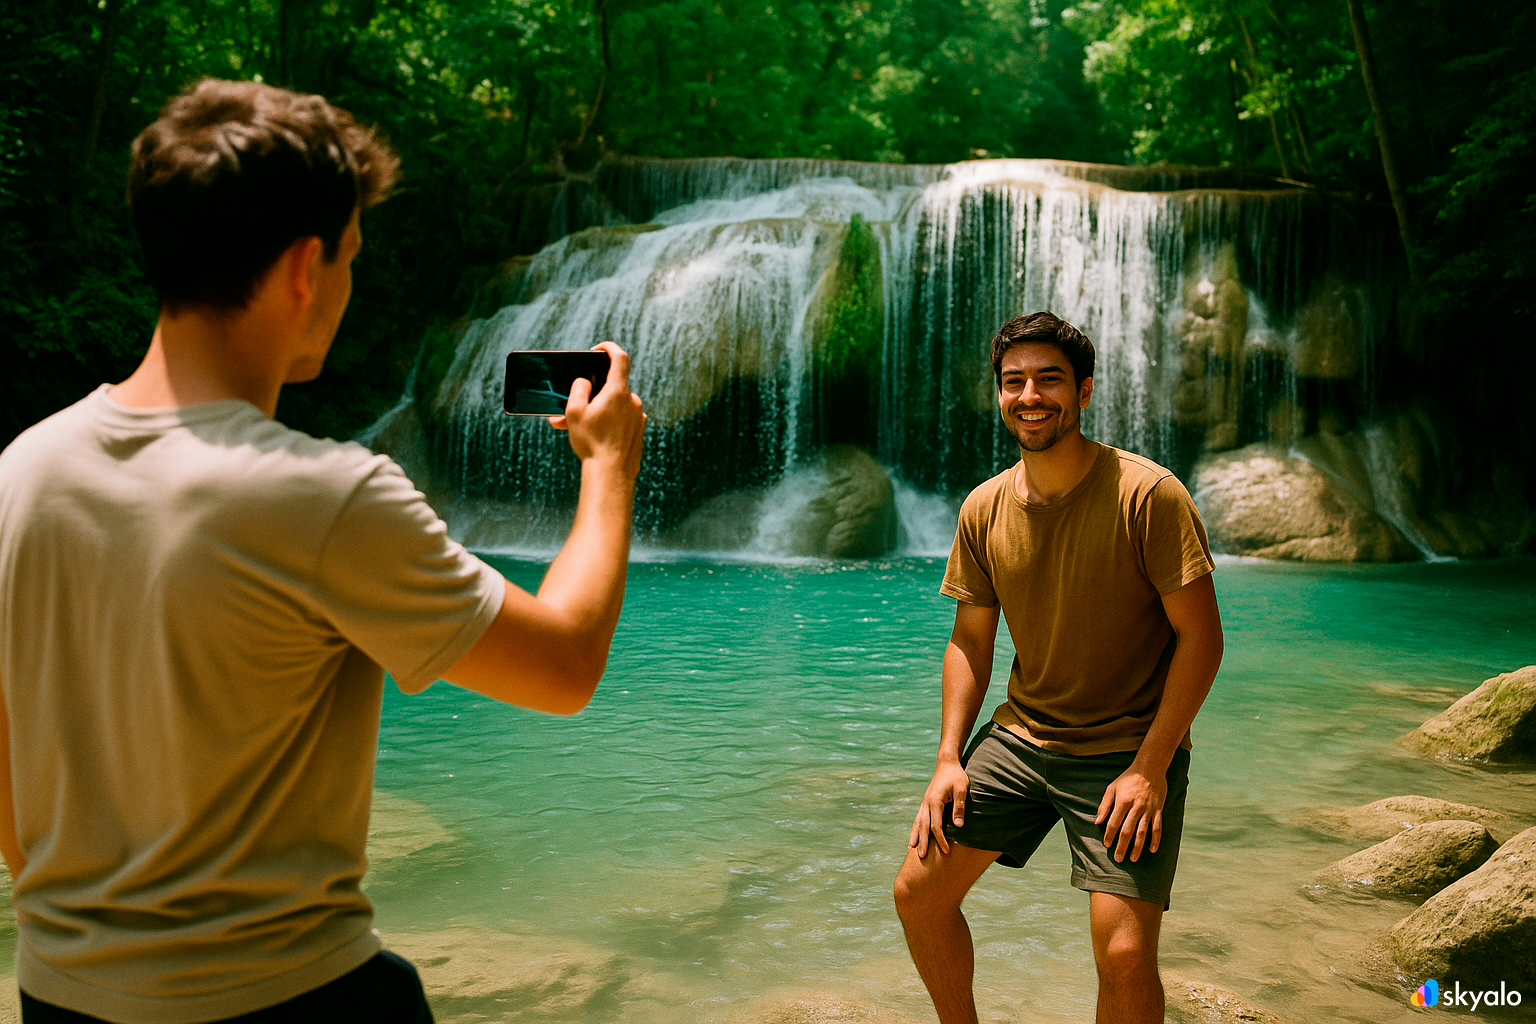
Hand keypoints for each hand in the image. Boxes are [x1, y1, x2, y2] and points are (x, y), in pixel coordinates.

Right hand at [549, 341, 645, 477]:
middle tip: (575, 404)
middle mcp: (632, 400)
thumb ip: (579, 389)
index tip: (598, 349)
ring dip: (598, 410)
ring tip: (577, 426)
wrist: (611, 473)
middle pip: (612, 386)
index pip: (619, 357)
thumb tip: (585, 381)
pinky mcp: (639, 430)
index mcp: (618, 391)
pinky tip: (594, 435)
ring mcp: (638, 415)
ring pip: (615, 405)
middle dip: (593, 392)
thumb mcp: (575, 412)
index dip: (609, 348)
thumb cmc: (591, 442)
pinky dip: (608, 421)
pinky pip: (622, 418)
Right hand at [909, 758, 969, 858]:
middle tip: (922, 857)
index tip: (946, 851)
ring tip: (912, 850)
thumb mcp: (962, 789)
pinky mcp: (925, 803)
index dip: (941, 839)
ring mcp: (924, 803)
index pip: (936, 825)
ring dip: (915, 836)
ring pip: (917, 822)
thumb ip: (959, 806)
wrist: (947, 764)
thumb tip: (958, 826)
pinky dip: (915, 829)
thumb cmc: (956, 776)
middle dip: (923, 842)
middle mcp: (926, 803)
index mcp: (935, 801)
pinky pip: (918, 818)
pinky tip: (914, 837)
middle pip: (923, 826)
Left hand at [1095, 761, 1166, 862]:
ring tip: (1133, 858)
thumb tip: (1097, 821)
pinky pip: (1157, 828)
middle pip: (1128, 831)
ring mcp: (1148, 810)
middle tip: (1118, 858)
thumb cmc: (1128, 778)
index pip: (1114, 822)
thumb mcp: (1112, 788)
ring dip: (1138, 847)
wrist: (1150, 768)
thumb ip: (1104, 805)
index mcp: (1123, 801)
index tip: (1107, 844)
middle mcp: (1136, 807)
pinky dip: (1155, 840)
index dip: (1110, 835)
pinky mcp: (1158, 810)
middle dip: (1122, 846)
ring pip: (1143, 832)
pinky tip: (1152, 849)